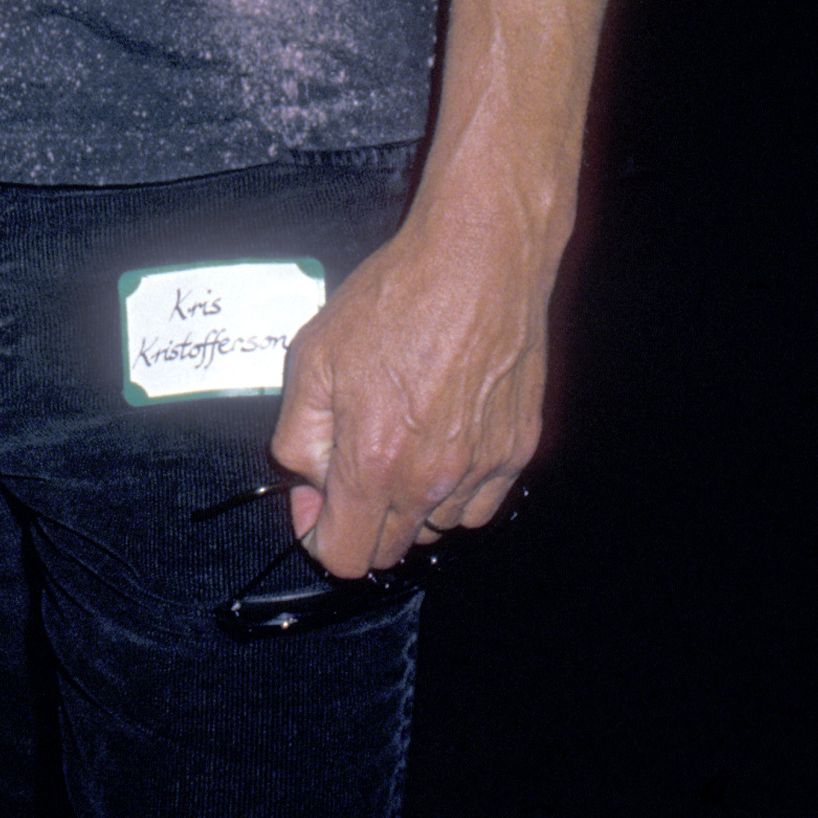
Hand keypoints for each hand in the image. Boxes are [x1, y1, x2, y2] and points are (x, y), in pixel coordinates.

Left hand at [269, 210, 547, 577]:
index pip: (344, 555)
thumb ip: (300, 435)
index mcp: (374, 461)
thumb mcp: (313, 356)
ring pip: (437, 529)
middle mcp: (431, 479)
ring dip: (412, 504)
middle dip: (362, 518)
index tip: (315, 504)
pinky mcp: (517, 453)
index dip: (318, 535)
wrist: (477, 262)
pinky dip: (457, 490)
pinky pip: (479, 504)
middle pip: (389, 550)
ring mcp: (481, 470)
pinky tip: (443, 438)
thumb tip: (306, 482)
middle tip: (354, 461)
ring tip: (404, 439)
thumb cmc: (398, 299)